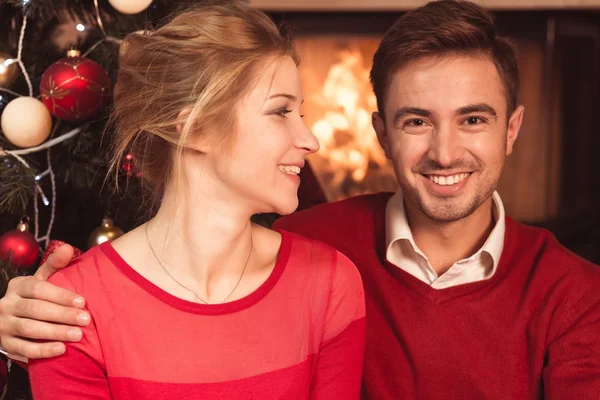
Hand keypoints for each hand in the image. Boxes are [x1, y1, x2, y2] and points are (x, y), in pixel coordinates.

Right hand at [0, 244, 88, 361]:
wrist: (8, 319)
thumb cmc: (33, 297)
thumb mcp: (40, 279)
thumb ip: (54, 264)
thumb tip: (67, 248)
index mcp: (18, 286)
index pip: (38, 289)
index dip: (61, 295)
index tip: (82, 302)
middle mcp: (7, 305)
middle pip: (35, 310)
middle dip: (62, 315)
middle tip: (85, 320)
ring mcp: (3, 326)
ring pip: (29, 329)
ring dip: (55, 333)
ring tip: (77, 335)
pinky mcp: (5, 345)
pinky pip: (23, 349)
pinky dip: (42, 350)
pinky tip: (61, 349)